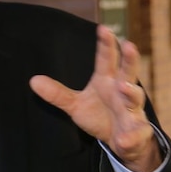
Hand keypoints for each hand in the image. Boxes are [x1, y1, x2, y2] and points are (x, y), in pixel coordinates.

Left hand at [29, 25, 160, 171]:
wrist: (122, 143)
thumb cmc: (100, 115)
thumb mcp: (76, 105)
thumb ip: (58, 94)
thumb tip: (33, 80)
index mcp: (108, 81)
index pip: (106, 60)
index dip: (106, 44)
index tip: (104, 28)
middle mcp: (123, 92)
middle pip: (128, 72)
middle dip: (130, 59)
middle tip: (130, 45)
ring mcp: (132, 111)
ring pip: (135, 98)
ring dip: (131, 92)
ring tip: (124, 87)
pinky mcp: (138, 132)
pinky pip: (136, 134)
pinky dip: (131, 137)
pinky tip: (123, 140)